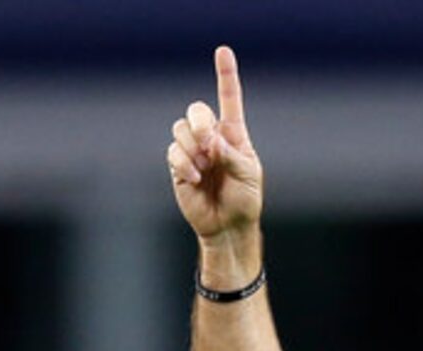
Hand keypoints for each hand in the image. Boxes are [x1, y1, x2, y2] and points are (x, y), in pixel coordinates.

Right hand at [168, 46, 263, 244]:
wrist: (228, 227)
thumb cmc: (244, 200)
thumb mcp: (248, 174)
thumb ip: (232, 154)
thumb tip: (210, 141)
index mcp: (233, 134)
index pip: (229, 99)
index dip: (226, 74)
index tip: (223, 51)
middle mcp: (211, 138)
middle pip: (197, 111)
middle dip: (200, 123)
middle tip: (209, 143)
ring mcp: (193, 151)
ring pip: (180, 130)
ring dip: (192, 147)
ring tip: (204, 168)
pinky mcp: (178, 166)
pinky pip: (173, 152)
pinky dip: (184, 163)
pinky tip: (195, 178)